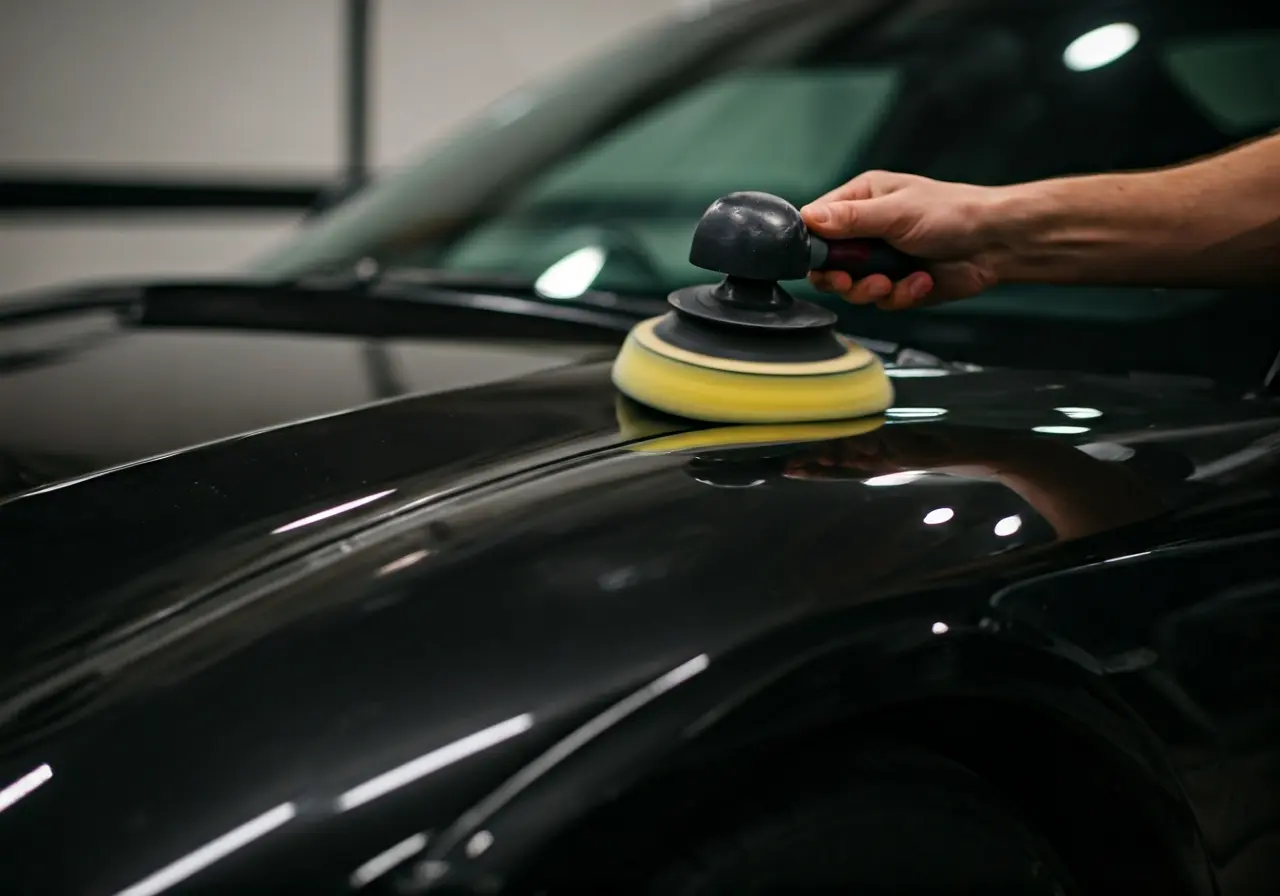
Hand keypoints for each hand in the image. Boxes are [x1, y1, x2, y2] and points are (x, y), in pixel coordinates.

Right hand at [801, 170, 1005, 308]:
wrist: (994, 243)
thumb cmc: (952, 213)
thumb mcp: (895, 211)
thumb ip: (850, 219)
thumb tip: (808, 218)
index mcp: (861, 201)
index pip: (817, 225)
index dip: (814, 247)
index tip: (823, 261)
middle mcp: (866, 231)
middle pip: (828, 264)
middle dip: (841, 277)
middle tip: (852, 279)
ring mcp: (882, 260)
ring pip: (852, 288)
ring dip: (871, 289)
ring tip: (892, 281)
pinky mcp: (898, 284)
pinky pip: (882, 301)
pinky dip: (900, 295)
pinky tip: (920, 281)